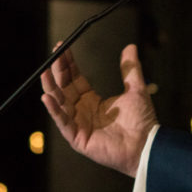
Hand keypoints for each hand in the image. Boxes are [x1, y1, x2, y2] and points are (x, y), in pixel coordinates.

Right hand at [40, 43, 157, 175]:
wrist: (146, 144)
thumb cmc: (142, 121)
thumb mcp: (135, 89)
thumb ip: (129, 69)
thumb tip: (131, 47)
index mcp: (92, 101)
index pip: (74, 79)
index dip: (67, 64)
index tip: (62, 47)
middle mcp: (82, 111)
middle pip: (64, 88)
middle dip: (57, 71)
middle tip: (54, 54)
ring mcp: (78, 125)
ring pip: (59, 103)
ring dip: (51, 87)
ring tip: (45, 72)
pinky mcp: (78, 138)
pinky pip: (63, 122)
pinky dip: (54, 110)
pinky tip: (47, 98)